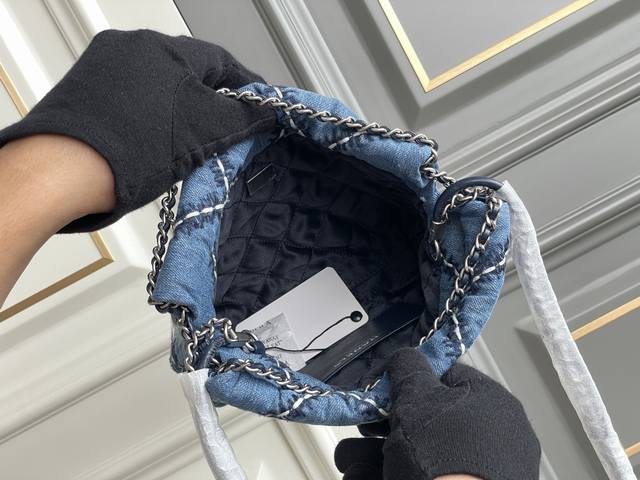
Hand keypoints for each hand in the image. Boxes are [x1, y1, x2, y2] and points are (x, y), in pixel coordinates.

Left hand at [0, 29, 275, 232]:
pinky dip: (151, 118)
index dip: (246, 87)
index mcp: (163, 47)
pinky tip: (155, 144)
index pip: (222, 61)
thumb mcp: (205, 132)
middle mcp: (130, 48)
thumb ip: (244, 117)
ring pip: (161, 88)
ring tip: (187, 146)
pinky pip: (134, 100)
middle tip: (226, 132)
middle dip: (212, 102)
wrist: (64, 173)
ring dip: (181, 112)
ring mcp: (104, 68)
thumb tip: (263, 112)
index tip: (258, 107)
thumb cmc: (131, 150)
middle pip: (189, 72)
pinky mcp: (87, 92)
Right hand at [334, 348, 540, 479]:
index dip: (409, 381)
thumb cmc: (442, 455)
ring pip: (421, 454)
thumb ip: (409, 368)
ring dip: (377, 454)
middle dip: (383, 427)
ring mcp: (483, 472)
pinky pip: (426, 478)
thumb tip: (406, 356)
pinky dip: (391, 475)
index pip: (447, 377)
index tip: (382, 392)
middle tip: (361, 430)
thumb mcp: (416, 398)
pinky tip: (362, 477)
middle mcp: (494, 437)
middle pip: (428, 421)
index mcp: (492, 403)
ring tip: (349, 462)